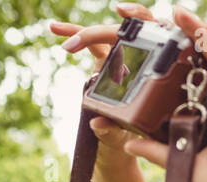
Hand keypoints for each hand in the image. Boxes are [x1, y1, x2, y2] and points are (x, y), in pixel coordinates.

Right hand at [50, 7, 150, 171]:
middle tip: (74, 42)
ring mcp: (123, 56)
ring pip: (106, 32)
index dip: (137, 20)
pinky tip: (55, 29)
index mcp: (151, 69)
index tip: (120, 13)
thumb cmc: (134, 137)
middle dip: (96, 32)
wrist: (128, 142)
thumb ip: (112, 129)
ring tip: (57, 30)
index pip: (147, 39)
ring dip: (80, 30)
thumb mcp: (124, 134)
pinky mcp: (109, 58)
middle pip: (123, 31)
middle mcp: (139, 59)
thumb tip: (96, 122)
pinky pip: (91, 42)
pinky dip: (74, 34)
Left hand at [63, 3, 206, 181]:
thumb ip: (155, 148)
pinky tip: (205, 30)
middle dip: (190, 33)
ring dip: (205, 32)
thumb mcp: (179, 164)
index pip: (201, 73)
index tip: (158, 34)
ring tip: (178, 12)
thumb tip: (125, 138)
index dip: (184, 52)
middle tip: (163, 12)